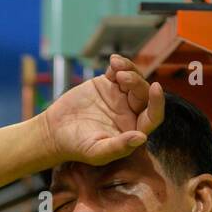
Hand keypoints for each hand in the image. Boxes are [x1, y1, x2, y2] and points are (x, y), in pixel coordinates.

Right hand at [39, 55, 164, 165]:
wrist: (55, 131)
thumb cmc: (76, 147)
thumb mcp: (97, 152)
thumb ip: (119, 147)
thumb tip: (142, 138)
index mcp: (133, 130)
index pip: (153, 116)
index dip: (157, 103)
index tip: (156, 87)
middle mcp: (130, 113)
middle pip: (144, 93)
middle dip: (136, 82)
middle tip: (121, 77)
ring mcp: (119, 97)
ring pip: (134, 79)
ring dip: (129, 69)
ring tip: (115, 66)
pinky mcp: (107, 84)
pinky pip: (119, 71)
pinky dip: (119, 64)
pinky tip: (113, 60)